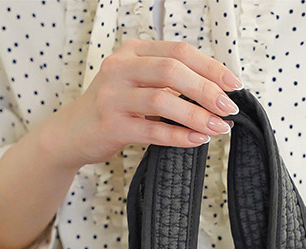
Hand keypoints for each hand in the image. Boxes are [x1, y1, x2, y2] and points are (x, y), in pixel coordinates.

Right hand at [44, 38, 242, 170]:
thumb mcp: (137, 85)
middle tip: (229, 107)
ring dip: (196, 114)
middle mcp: (120, 68)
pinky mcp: (110, 125)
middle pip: (172, 70)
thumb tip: (215, 91)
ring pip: (162, 100)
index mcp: (132, 52)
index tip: (234, 84)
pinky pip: (151, 131)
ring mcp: (113, 96)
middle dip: (207, 89)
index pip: (178, 52)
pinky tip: (196, 140)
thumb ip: (167, 82)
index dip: (210, 67)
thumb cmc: (113, 109)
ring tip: (218, 127)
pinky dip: (178, 136)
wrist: (72, 133)